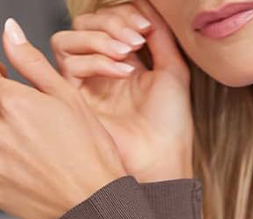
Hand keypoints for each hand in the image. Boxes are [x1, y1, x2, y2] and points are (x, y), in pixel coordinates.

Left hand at [0, 18, 127, 218]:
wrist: (96, 206)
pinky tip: (27, 169)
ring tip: (28, 146)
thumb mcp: (69, 101)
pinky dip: (6, 164)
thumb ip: (33, 64)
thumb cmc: (91, 156)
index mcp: (13, 103)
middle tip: (23, 120)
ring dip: (6, 136)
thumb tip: (10, 34)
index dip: (0, 79)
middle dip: (4, 109)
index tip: (8, 83)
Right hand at [50, 0, 194, 182]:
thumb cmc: (170, 124)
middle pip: (84, 24)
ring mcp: (86, 84)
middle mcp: (101, 71)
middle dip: (111, 22)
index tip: (147, 26)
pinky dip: (97, 60)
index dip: (123, 13)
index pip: (107, 20)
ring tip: (128, 54)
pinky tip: (122, 72)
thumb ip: (159, 34)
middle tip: (136, 39)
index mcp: (124, 62)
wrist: (164, 157)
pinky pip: (69, 63)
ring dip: (100, 38)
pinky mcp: (75, 98)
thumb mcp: (173, 69)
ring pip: (68, 39)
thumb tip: (146, 4)